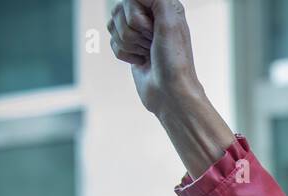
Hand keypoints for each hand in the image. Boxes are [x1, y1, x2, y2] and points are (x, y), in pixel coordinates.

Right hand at [108, 0, 201, 115]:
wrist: (170, 93)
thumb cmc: (174, 63)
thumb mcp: (171, 22)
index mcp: (163, 6)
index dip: (136, 17)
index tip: (153, 30)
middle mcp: (151, 16)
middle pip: (118, 11)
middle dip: (132, 32)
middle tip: (151, 44)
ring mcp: (139, 32)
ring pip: (112, 27)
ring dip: (129, 44)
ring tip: (147, 53)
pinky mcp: (130, 47)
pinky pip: (112, 43)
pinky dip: (125, 54)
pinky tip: (141, 60)